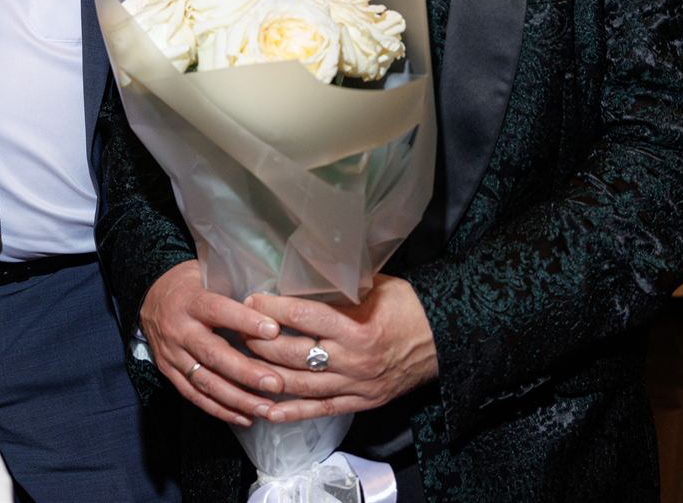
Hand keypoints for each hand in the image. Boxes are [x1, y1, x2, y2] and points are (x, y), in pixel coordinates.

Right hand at [140, 259, 288, 426]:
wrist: (148, 296)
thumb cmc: (188, 284)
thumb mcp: (205, 275)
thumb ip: (233, 291)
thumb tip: (273, 304)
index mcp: (189, 301)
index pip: (217, 310)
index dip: (245, 321)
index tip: (274, 330)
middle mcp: (178, 330)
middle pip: (213, 354)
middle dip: (246, 372)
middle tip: (277, 383)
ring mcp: (172, 354)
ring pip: (205, 381)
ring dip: (238, 399)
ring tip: (267, 409)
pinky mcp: (168, 372)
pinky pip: (194, 395)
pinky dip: (220, 410)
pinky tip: (245, 417)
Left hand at [241, 275, 437, 422]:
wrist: (444, 339)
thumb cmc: (407, 306)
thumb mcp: (374, 286)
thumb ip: (338, 286)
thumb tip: (299, 270)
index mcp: (357, 327)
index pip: (304, 317)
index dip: (273, 309)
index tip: (250, 300)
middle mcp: (354, 360)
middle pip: (296, 354)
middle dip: (262, 342)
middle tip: (238, 329)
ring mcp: (357, 385)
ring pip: (303, 385)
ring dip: (269, 376)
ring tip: (242, 364)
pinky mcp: (361, 402)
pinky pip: (320, 410)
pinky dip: (293, 412)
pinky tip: (268, 410)